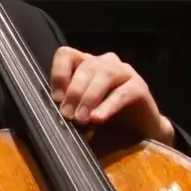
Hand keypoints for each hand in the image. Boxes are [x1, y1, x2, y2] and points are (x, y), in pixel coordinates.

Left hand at [49, 48, 174, 144]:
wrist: (138, 135)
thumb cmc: (105, 122)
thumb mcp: (80, 114)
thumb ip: (68, 108)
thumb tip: (50, 115)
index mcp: (86, 64)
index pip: (66, 55)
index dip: (59, 74)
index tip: (55, 99)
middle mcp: (104, 63)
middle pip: (85, 67)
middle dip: (73, 92)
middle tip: (67, 115)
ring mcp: (124, 72)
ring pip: (104, 75)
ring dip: (89, 97)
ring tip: (82, 119)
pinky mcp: (140, 86)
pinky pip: (122, 93)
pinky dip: (108, 106)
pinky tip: (98, 119)